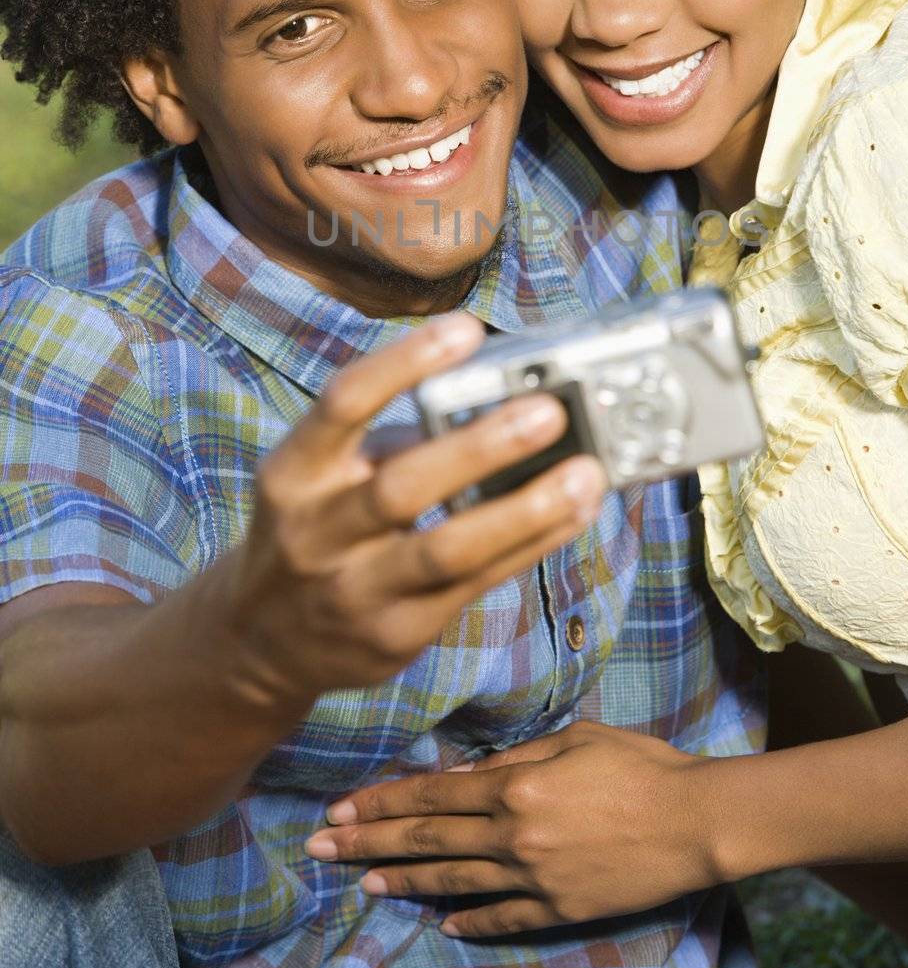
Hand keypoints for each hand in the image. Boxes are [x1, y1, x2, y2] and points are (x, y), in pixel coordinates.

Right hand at [223, 313, 606, 703]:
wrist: (261, 639)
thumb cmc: (315, 527)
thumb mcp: (320, 475)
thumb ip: (389, 439)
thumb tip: (494, 397)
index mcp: (294, 471)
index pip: (343, 403)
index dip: (405, 362)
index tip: (469, 329)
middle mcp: (316, 533)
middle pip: (402, 486)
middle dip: (479, 447)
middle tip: (549, 412)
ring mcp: (355, 591)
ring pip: (448, 549)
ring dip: (525, 510)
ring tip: (586, 473)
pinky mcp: (396, 634)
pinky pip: (476, 584)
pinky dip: (532, 544)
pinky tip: (573, 514)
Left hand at [304, 720, 713, 936]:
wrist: (695, 822)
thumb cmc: (640, 765)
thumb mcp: (576, 738)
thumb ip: (518, 755)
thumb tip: (468, 772)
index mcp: (516, 783)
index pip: (432, 793)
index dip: (382, 801)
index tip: (341, 808)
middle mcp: (513, 833)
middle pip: (428, 837)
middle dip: (369, 842)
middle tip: (320, 849)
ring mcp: (534, 877)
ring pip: (453, 880)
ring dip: (404, 881)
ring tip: (364, 884)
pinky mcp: (559, 908)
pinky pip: (503, 916)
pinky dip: (469, 920)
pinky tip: (440, 922)